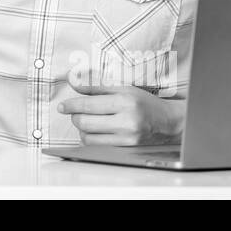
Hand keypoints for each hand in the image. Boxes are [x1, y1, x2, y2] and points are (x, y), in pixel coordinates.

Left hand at [56, 68, 185, 145]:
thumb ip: (96, 85)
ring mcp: (126, 137)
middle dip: (75, 116)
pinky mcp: (126, 149)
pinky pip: (97, 145)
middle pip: (85, 121)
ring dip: (81, 128)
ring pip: (88, 135)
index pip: (89, 104)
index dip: (71, 104)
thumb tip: (74, 82)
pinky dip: (90, 138)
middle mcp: (126, 120)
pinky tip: (95, 131)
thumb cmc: (144, 103)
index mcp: (125, 100)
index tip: (62, 106)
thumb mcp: (123, 88)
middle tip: (75, 111)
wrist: (168, 122)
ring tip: (87, 120)